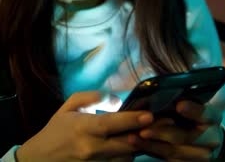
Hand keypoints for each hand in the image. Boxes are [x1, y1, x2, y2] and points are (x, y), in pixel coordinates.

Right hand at [16, 91, 152, 161]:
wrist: (40, 159)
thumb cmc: (57, 129)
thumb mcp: (71, 105)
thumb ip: (94, 97)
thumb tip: (117, 101)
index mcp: (83, 127)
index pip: (112, 123)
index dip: (132, 119)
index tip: (149, 115)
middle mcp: (90, 148)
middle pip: (125, 144)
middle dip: (142, 134)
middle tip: (155, 124)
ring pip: (125, 157)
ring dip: (135, 146)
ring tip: (140, 134)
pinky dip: (124, 156)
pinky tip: (125, 146)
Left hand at [129, 100, 224, 160]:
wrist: (205, 141)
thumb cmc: (192, 115)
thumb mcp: (194, 105)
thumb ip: (183, 99)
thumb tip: (163, 90)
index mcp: (213, 117)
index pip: (205, 113)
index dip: (193, 110)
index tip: (179, 105)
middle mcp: (212, 138)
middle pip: (187, 136)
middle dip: (164, 132)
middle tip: (144, 128)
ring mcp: (202, 155)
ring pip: (175, 151)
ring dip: (152, 144)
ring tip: (133, 137)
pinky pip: (170, 160)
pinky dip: (152, 151)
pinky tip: (138, 144)